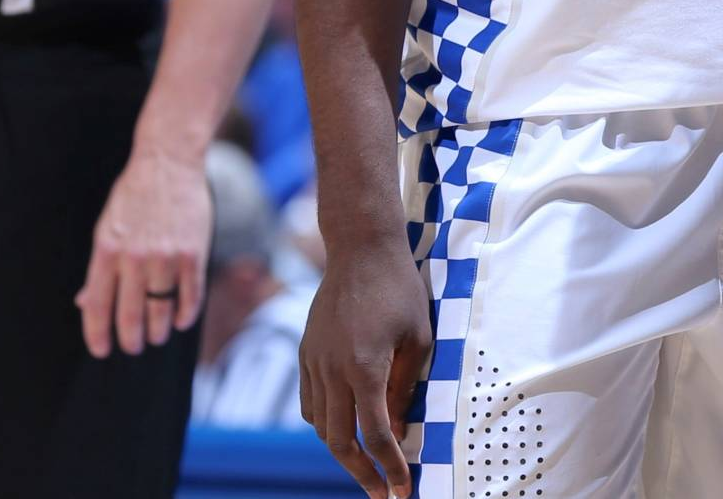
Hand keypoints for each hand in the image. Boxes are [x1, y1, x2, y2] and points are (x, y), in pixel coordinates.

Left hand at [76, 149, 209, 357]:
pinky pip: (189, 296)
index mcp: (106, 250)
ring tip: (156, 336)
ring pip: (160, 312)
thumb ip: (98, 268)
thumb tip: (83, 303)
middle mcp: (134, 257)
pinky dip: (185, 315)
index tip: (101, 350)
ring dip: (157, 331)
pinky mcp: (192, 253)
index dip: (97, 334)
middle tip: (132, 346)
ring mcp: (165, 256)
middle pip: (129, 316)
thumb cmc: (133, 197)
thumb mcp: (106, 228)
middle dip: (130, 340)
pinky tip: (180, 320)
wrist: (168, 163)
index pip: (96, 305)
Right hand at [298, 238, 434, 498]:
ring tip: (365, 467)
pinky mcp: (305, 352)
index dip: (390, 468)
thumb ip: (405, 388)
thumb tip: (396, 431)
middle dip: (362, 474)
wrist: (360, 248)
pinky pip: (310, 402)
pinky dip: (324, 424)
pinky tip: (342, 429)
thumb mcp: (417, 338)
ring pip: (320, 425)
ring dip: (341, 451)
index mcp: (365, 368)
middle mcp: (333, 369)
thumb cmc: (399, 289)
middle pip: (340, 441)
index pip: (375, 435)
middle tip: (381, 493)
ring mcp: (314, 361)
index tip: (403, 489)